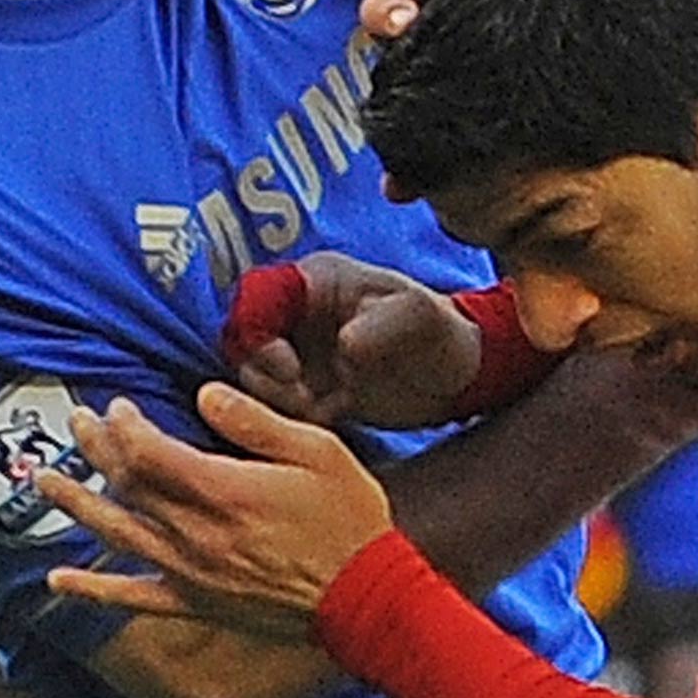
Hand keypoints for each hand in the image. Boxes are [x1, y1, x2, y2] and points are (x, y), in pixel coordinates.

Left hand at [38, 384, 393, 639]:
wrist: (363, 596)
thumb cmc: (349, 517)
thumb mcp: (318, 451)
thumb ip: (255, 423)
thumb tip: (203, 395)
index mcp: (225, 490)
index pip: (151, 452)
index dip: (126, 426)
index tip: (119, 405)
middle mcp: (197, 532)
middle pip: (127, 486)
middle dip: (95, 450)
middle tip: (74, 423)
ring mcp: (190, 571)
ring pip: (117, 533)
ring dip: (76, 505)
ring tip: (43, 480)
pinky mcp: (195, 601)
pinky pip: (131, 597)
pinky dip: (91, 590)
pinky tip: (56, 581)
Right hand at [226, 254, 480, 428]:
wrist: (456, 378)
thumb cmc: (440, 333)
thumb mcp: (419, 318)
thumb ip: (383, 325)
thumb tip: (345, 346)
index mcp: (316, 281)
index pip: (257, 296)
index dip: (259, 332)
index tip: (290, 368)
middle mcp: (297, 313)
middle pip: (241, 337)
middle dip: (262, 372)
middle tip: (304, 397)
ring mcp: (297, 350)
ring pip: (251, 374)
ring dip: (274, 397)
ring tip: (322, 408)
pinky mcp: (304, 387)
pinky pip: (271, 402)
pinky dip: (288, 416)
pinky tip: (330, 417)